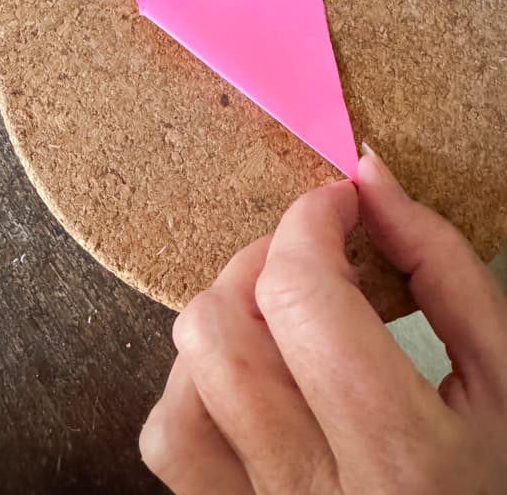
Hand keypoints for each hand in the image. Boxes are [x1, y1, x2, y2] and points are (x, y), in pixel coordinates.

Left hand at [139, 150, 506, 492]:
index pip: (302, 296)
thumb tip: (370, 178)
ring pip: (186, 376)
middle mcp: (312, 490)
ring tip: (281, 315)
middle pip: (224, 330)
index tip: (335, 203)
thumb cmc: (489, 474)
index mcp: (401, 456)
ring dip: (226, 315)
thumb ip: (440, 266)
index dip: (308, 222)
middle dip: (263, 260)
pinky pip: (169, 435)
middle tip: (310, 258)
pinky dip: (193, 383)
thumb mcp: (501, 373)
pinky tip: (250, 376)